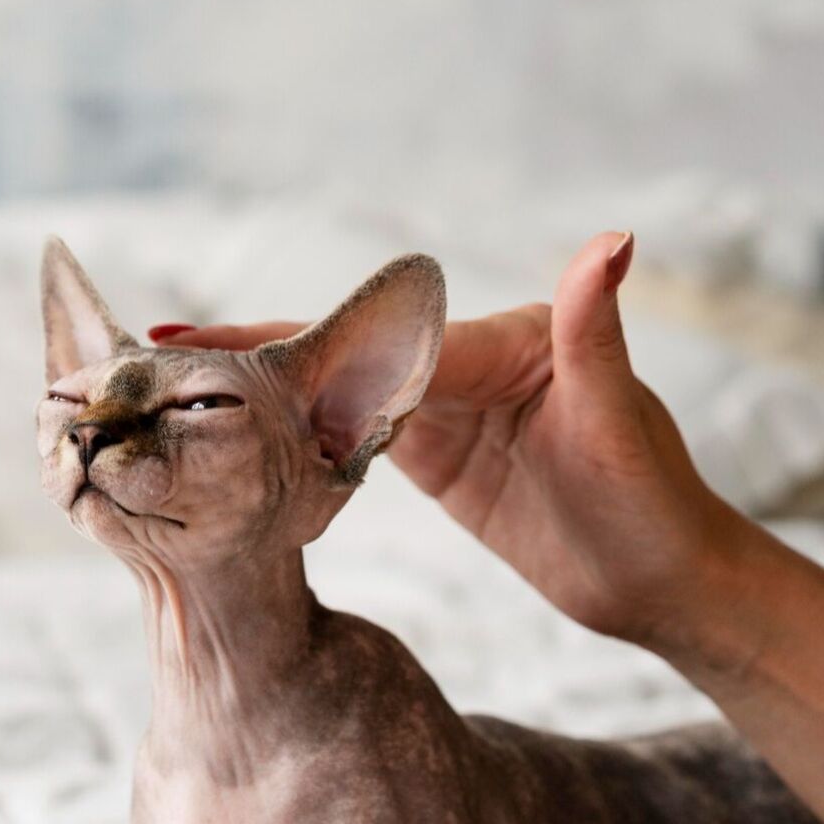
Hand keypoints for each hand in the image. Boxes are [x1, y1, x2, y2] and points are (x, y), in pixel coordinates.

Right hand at [157, 232, 756, 649]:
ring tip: (179, 387)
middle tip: (156, 352)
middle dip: (254, 354)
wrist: (667, 582)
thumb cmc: (657, 503)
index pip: (380, 339)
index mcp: (502, 344)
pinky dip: (301, 437)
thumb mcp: (618, 421)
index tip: (205, 336)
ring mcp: (448, 413)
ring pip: (341, 395)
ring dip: (266, 392)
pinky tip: (245, 438)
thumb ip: (595, 330)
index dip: (291, 337)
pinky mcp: (440, 459)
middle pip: (344, 356)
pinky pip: (357, 440)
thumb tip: (613, 241)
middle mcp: (468, 366)